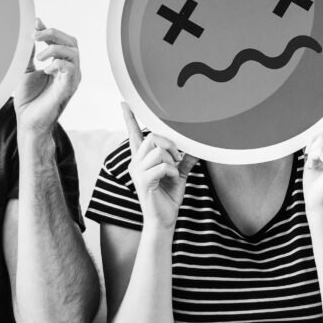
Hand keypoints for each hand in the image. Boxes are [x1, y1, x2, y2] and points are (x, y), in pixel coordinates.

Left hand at [15, 19, 80, 136]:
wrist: (28, 121)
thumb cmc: (29, 99)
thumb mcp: (26, 70)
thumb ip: (30, 53)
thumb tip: (30, 34)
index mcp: (61, 65)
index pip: (62, 41)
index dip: (50, 31)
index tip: (35, 24)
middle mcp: (70, 70)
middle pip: (71, 42)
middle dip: (54, 34)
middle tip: (36, 36)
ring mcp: (71, 79)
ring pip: (74, 52)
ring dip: (54, 49)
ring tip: (40, 56)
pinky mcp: (68, 88)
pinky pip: (71, 69)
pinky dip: (58, 64)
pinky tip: (45, 69)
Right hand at [123, 103, 196, 229]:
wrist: (164, 219)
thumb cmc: (169, 197)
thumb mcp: (179, 174)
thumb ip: (185, 159)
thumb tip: (197, 146)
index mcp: (142, 159)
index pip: (133, 135)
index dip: (129, 119)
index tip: (124, 103)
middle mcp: (136, 162)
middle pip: (152, 138)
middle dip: (170, 144)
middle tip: (178, 159)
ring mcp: (137, 171)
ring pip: (158, 150)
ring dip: (172, 160)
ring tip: (175, 172)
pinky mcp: (143, 181)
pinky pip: (162, 165)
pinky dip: (173, 171)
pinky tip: (173, 180)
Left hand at [303, 93, 322, 214]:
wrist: (318, 203)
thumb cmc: (316, 181)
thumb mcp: (316, 154)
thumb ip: (322, 140)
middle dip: (315, 139)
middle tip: (313, 156)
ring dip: (312, 150)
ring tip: (315, 164)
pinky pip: (321, 149)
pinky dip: (312, 157)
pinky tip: (316, 168)